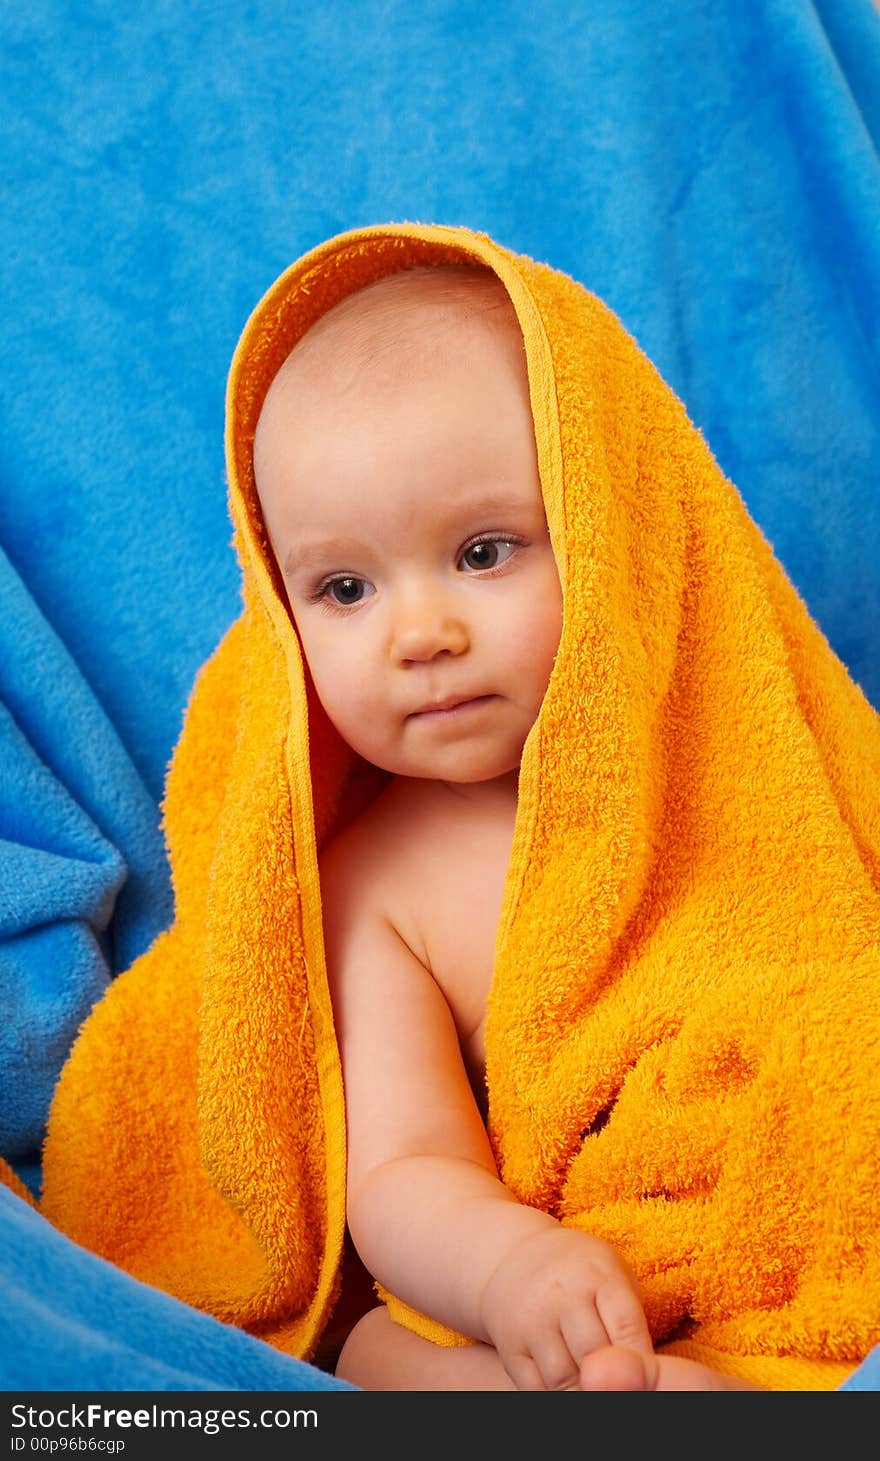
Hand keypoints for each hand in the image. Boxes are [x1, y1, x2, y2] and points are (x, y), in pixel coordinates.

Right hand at [479, 1223, 652, 1390]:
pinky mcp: (509, 1346)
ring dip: (585, 1393)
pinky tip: (572, 1390)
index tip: (648, 1381)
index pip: (625, 1326)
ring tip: (599, 1389)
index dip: (640, 1361)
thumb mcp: (613, 1277)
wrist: (518, 1258)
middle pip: (593, 1358)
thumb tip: (647, 1374)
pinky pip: (535, 1389)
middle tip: (625, 1390)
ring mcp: (531, 1321)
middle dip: (613, 1382)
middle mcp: (560, 1295)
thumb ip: (630, 1322)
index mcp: (597, 1275)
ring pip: (563, 1379)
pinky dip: (555, 1396)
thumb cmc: (583, 1275)